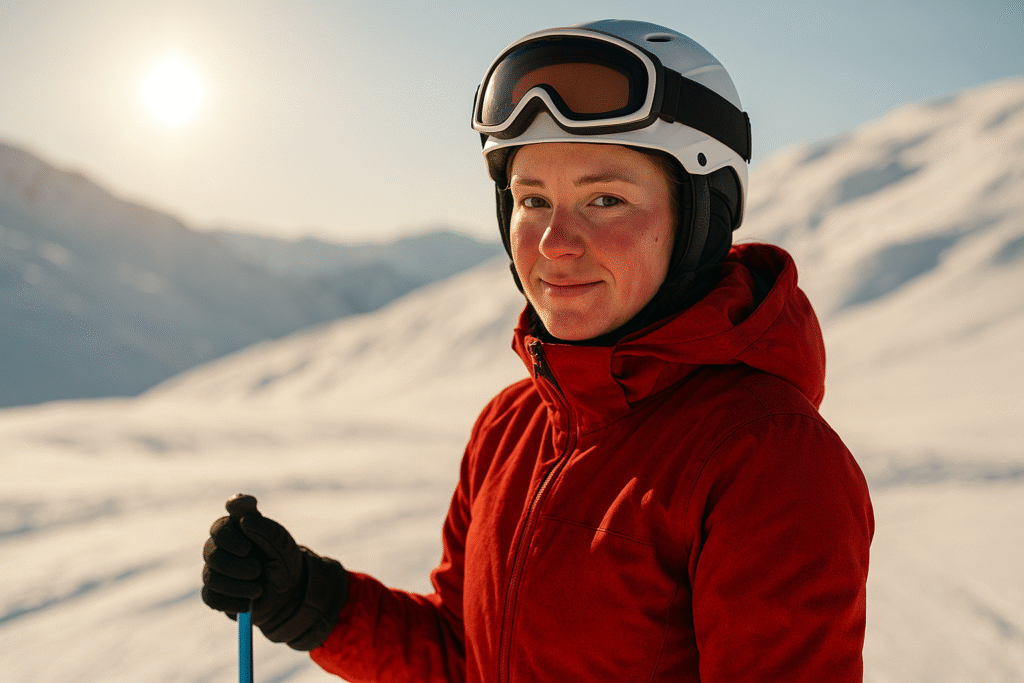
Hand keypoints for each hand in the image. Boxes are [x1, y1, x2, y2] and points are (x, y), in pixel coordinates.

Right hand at [201, 494, 348, 650]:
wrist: (287, 595)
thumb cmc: (284, 563)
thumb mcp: (284, 547)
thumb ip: (268, 531)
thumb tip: (245, 522)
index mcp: (239, 526)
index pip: (226, 518)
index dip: (233, 519)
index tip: (246, 522)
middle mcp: (222, 545)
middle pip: (211, 550)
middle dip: (235, 563)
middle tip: (257, 569)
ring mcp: (215, 568)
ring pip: (210, 576)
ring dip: (236, 585)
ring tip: (258, 589)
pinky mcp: (213, 592)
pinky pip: (210, 597)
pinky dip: (231, 601)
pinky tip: (247, 603)